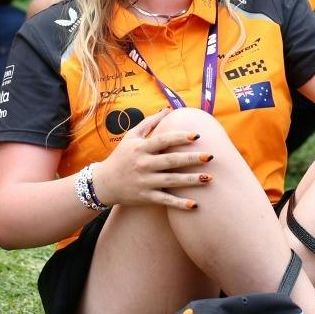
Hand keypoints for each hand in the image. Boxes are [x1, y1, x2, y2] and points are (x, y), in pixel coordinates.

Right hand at [93, 109, 213, 210]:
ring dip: (191, 180)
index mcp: (141, 148)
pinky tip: (195, 205)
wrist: (103, 183)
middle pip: (171, 161)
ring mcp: (145, 182)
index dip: (179, 137)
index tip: (197, 135)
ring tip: (209, 178)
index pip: (163, 140)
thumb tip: (168, 109)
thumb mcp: (131, 136)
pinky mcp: (146, 197)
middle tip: (210, 156)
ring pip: (171, 181)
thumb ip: (150, 123)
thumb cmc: (121, 156)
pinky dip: (179, 204)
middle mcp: (143, 164)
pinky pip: (165, 201)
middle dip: (191, 159)